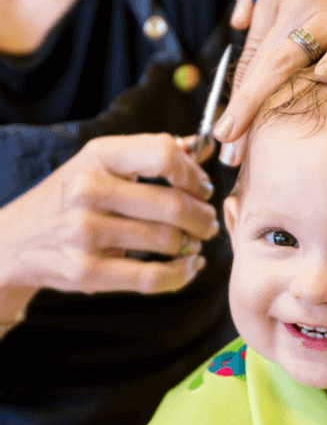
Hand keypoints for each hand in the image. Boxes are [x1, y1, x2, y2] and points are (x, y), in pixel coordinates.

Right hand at [0, 134, 218, 301]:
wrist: (15, 241)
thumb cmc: (70, 198)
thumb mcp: (102, 164)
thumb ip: (152, 154)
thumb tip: (202, 147)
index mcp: (98, 156)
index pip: (164, 154)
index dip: (195, 175)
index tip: (203, 189)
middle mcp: (88, 191)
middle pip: (174, 204)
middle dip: (203, 217)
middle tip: (208, 223)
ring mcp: (84, 233)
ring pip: (168, 240)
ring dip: (194, 244)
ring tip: (196, 243)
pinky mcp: (86, 271)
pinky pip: (152, 277)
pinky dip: (181, 274)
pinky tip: (189, 267)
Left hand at [214, 0, 326, 166]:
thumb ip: (267, 9)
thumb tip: (239, 23)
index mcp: (280, 3)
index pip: (252, 58)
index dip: (237, 98)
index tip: (226, 134)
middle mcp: (300, 7)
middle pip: (263, 63)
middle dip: (242, 108)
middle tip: (229, 147)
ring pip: (291, 55)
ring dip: (264, 96)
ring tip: (251, 133)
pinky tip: (326, 77)